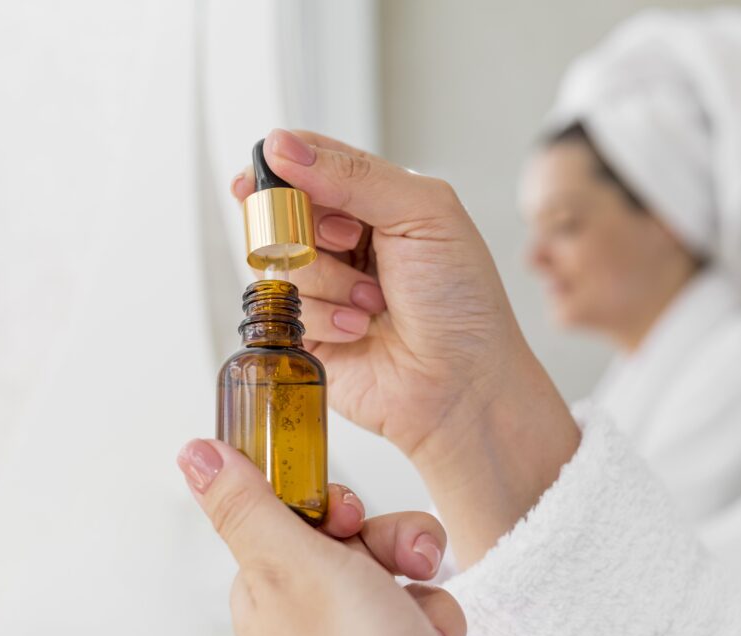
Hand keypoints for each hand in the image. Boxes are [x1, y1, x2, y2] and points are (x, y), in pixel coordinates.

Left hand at [177, 438, 477, 635]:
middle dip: (400, 550)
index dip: (338, 507)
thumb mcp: (297, 568)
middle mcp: (314, 614)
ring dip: (430, 603)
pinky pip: (435, 622)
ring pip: (409, 579)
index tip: (348, 518)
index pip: (303, 512)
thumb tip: (196, 453)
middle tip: (405, 572)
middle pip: (365, 540)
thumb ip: (251, 506)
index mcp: (273, 586)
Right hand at [234, 129, 518, 458]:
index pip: (308, 159)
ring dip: (328, 279)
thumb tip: (282, 147)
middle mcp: (341, 239)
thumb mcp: (423, 215)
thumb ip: (354, 174)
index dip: (284, 162)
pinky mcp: (303, 331)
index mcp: (373, 199)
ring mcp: (321, 285)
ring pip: (275, 257)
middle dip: (310, 225)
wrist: (464, 384)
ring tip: (374, 301)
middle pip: (279, 206)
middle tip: (351, 242)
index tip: (275, 171)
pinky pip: (279, 307)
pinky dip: (323, 316)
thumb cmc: (461, 299)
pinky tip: (360, 329)